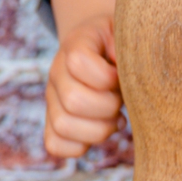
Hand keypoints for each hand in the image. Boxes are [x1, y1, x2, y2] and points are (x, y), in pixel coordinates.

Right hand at [44, 12, 122, 158]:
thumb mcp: (126, 34)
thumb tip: (123, 67)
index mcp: (75, 44)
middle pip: (72, 100)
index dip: (107, 77)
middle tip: (121, 102)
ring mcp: (52, 98)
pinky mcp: (53, 121)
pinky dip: (80, 146)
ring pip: (62, 125)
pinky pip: (55, 144)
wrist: (99, 47)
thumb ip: (128, 44)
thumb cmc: (119, 44)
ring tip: (115, 119)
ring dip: (97, 130)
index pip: (78, 62)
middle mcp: (57, 71)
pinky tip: (99, 131)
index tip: (121, 78)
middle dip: (107, 107)